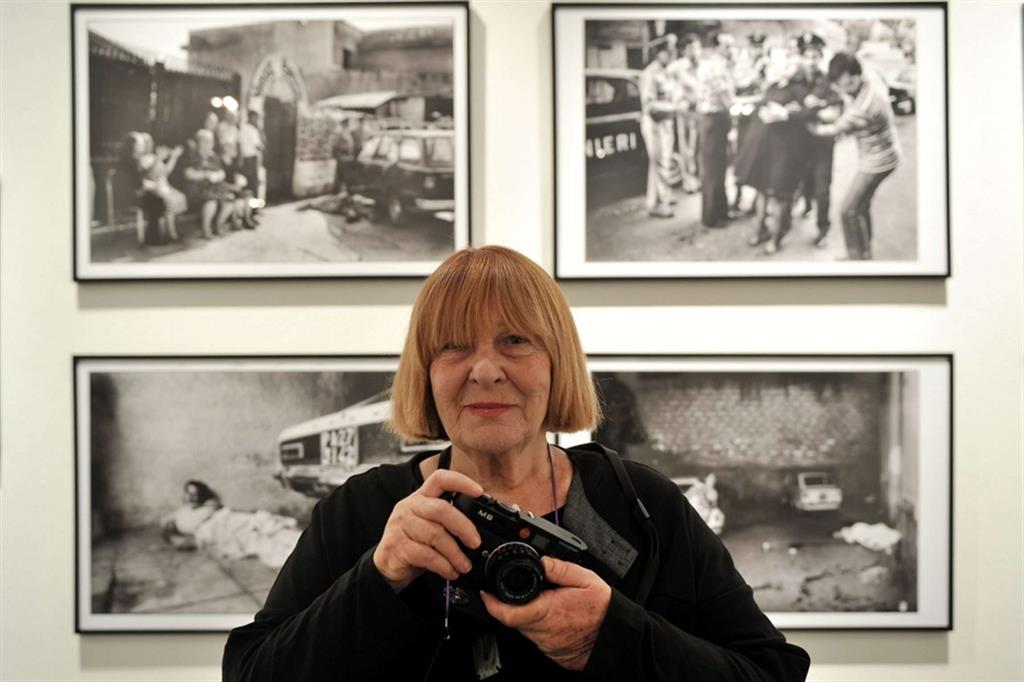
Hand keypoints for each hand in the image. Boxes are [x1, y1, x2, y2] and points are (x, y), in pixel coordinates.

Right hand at [372, 469, 482, 592]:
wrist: (387, 565)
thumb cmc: (414, 543)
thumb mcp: (430, 526)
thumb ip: (449, 521)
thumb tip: (478, 531)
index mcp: (421, 497)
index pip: (440, 479)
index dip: (461, 482)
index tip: (479, 491)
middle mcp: (409, 506)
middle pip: (441, 509)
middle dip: (464, 527)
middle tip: (475, 542)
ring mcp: (400, 525)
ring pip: (436, 535)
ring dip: (455, 554)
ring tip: (464, 565)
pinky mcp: (396, 545)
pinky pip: (427, 555)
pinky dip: (444, 565)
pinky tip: (451, 571)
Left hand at [481, 556, 610, 670]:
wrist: (615, 636)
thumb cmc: (602, 609)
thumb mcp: (585, 578)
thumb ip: (560, 568)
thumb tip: (541, 560)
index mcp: (547, 611)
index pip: (508, 612)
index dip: (492, 604)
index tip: (487, 594)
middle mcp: (544, 630)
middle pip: (514, 619)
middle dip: (511, 604)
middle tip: (520, 591)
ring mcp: (547, 643)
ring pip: (525, 629)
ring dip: (526, 615)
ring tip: (543, 602)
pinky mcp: (553, 651)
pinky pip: (537, 637)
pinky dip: (539, 626)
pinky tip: (553, 617)